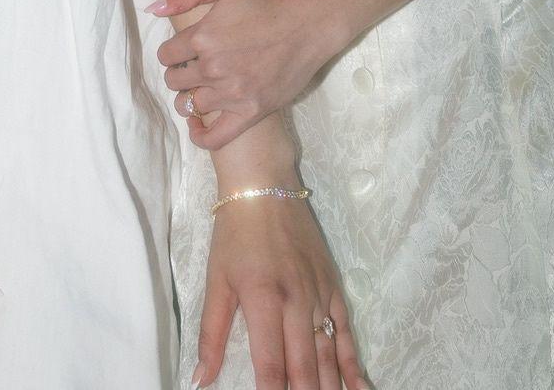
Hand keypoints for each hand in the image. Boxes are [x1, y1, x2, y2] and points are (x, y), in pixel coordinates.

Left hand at [152, 0, 348, 149]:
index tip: (183, 51)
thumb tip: (154, 9)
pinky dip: (200, 135)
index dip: (172, 52)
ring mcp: (232, 93)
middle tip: (193, 67)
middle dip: (179, 73)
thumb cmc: (267, 0)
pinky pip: (214, 137)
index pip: (166, 55)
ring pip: (189, 105)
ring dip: (189, 97)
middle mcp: (213, 67)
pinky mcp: (251, 112)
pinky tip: (197, 124)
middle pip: (175, 81)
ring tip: (200, 87)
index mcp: (203, 36)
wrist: (308, 24)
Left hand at [194, 193, 366, 389]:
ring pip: (328, 357)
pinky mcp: (333, 287)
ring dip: (329, 389)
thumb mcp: (216, 280)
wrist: (265, 184)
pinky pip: (347, 333)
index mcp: (264, 300)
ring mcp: (319, 295)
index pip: (272, 367)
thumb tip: (200, 380)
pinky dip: (354, 366)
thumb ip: (209, 334)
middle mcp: (297, 302)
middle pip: (305, 369)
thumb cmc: (234, 232)